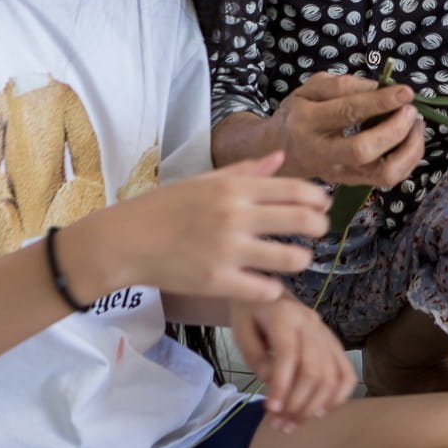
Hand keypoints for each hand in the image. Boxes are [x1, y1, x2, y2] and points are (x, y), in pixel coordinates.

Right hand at [70, 151, 327, 303]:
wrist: (125, 241)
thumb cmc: (163, 207)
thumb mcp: (203, 181)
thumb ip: (246, 171)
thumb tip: (280, 158)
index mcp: (233, 188)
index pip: (295, 189)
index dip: (319, 198)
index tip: (323, 205)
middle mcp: (235, 216)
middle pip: (302, 221)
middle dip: (320, 227)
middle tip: (318, 232)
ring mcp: (228, 251)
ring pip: (291, 258)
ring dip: (301, 260)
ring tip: (295, 259)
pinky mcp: (218, 282)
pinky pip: (264, 290)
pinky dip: (272, 289)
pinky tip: (267, 284)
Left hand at [231, 297, 355, 430]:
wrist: (269, 293)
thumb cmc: (252, 315)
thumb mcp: (241, 330)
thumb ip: (254, 355)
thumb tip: (270, 381)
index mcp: (284, 316)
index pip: (288, 354)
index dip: (282, 385)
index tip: (271, 411)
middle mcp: (311, 324)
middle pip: (313, 370)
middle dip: (297, 403)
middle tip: (279, 424)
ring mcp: (327, 335)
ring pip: (331, 376)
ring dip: (314, 407)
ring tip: (293, 424)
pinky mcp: (336, 345)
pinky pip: (347, 374)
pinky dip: (338, 397)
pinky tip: (320, 412)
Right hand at [268, 71, 426, 186]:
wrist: (280, 150)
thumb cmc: (299, 114)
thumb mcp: (309, 89)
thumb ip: (341, 85)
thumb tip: (378, 87)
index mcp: (307, 122)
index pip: (347, 113)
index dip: (381, 102)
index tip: (405, 92)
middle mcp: (322, 153)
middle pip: (364, 151)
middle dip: (395, 130)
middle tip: (410, 111)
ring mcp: (339, 174)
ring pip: (383, 173)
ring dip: (409, 149)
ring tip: (415, 125)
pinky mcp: (353, 184)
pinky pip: (388, 178)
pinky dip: (408, 159)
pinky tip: (409, 139)